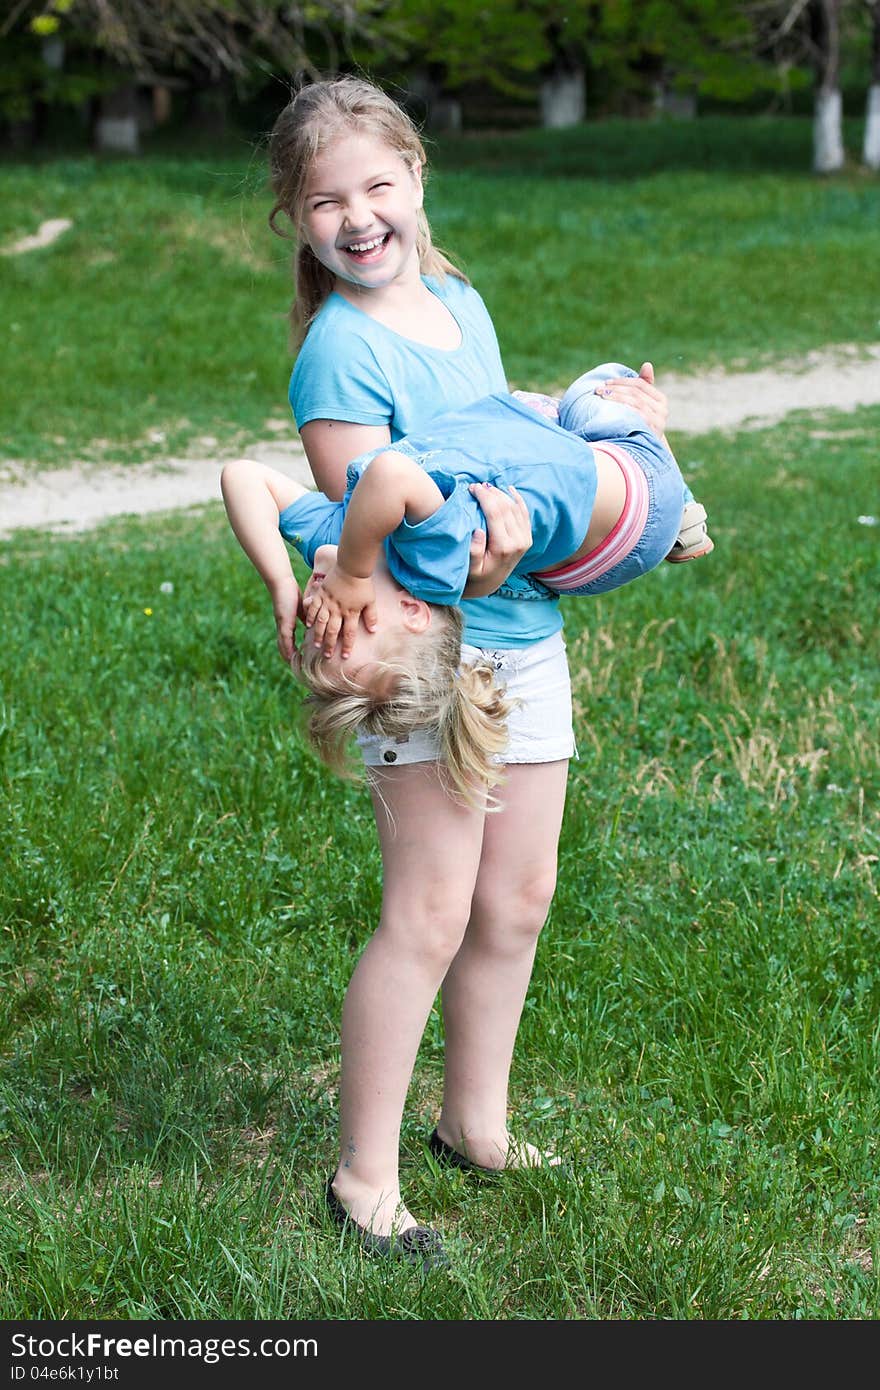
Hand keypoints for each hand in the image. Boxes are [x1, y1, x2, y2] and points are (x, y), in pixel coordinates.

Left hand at [272, 577, 303, 666]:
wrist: (281, 582)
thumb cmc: (291, 591)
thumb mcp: (302, 607)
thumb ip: (306, 616)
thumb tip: (312, 622)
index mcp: (286, 623)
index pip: (288, 640)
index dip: (291, 650)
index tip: (297, 659)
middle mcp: (282, 626)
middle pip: (283, 646)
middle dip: (288, 657)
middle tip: (295, 668)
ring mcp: (281, 624)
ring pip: (282, 644)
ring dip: (287, 656)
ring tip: (294, 666)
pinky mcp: (283, 621)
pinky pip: (285, 638)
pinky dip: (288, 648)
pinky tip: (291, 657)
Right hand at [302, 562, 377, 657]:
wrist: (352, 566)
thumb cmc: (363, 584)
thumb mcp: (370, 601)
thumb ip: (371, 617)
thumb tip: (374, 631)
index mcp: (351, 612)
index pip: (349, 633)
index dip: (346, 646)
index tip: (344, 657)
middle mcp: (338, 610)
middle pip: (332, 631)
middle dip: (330, 645)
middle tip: (327, 656)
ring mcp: (328, 602)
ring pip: (321, 622)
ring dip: (318, 635)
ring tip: (316, 645)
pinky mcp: (321, 594)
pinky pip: (313, 608)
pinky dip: (310, 617)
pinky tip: (308, 626)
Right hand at [463, 481, 531, 597]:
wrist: (491, 584)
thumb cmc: (476, 575)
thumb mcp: (471, 569)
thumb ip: (474, 552)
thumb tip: (478, 531)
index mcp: (504, 547)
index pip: (495, 513)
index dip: (484, 497)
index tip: (472, 488)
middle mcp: (518, 542)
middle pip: (506, 508)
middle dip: (491, 493)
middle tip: (477, 486)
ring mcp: (525, 539)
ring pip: (515, 508)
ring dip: (501, 494)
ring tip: (487, 487)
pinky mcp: (527, 537)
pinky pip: (524, 513)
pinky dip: (517, 499)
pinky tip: (509, 489)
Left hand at [598, 361, 668, 436]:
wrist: (644, 452)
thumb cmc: (640, 425)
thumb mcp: (643, 406)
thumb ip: (643, 386)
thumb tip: (647, 364)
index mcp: (661, 400)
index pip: (640, 384)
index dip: (622, 381)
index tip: (606, 382)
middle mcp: (663, 410)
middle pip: (636, 393)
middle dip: (615, 389)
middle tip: (598, 389)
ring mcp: (659, 421)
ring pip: (635, 403)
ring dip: (616, 398)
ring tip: (600, 397)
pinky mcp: (653, 431)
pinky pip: (636, 416)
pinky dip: (622, 410)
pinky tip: (609, 409)